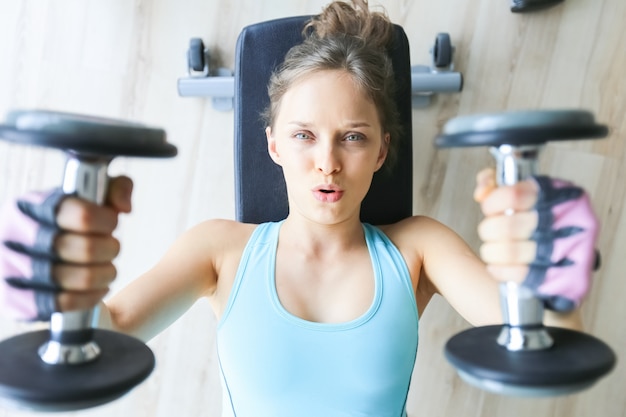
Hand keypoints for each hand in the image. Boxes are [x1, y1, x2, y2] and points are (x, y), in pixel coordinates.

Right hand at [0, 176, 132, 319]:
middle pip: (86, 249)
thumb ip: (114, 188)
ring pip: (83, 278)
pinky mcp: (18, 301)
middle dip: (109, 249)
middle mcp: (16, 236)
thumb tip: (123, 207)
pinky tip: (96, 286)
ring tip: (105, 267)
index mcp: (33, 206)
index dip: (107, 221)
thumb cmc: (70, 226)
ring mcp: (14, 270)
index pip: (83, 215)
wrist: (40, 259)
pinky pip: (68, 303)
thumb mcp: (90, 196)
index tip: (110, 223)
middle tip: (109, 247)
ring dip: (106, 273)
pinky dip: (92, 295)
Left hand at [473, 168, 597, 311]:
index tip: (490, 209)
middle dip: (489, 230)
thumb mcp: (519, 192)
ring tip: (496, 250)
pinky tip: (500, 266)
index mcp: (559, 194)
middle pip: (508, 226)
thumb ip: (494, 183)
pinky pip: (518, 274)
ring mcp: (570, 250)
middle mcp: (569, 220)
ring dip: (492, 252)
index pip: (512, 195)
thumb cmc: (537, 224)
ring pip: (509, 251)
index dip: (492, 203)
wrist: (565, 259)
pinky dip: (500, 270)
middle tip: (492, 232)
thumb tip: (481, 193)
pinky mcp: (567, 277)